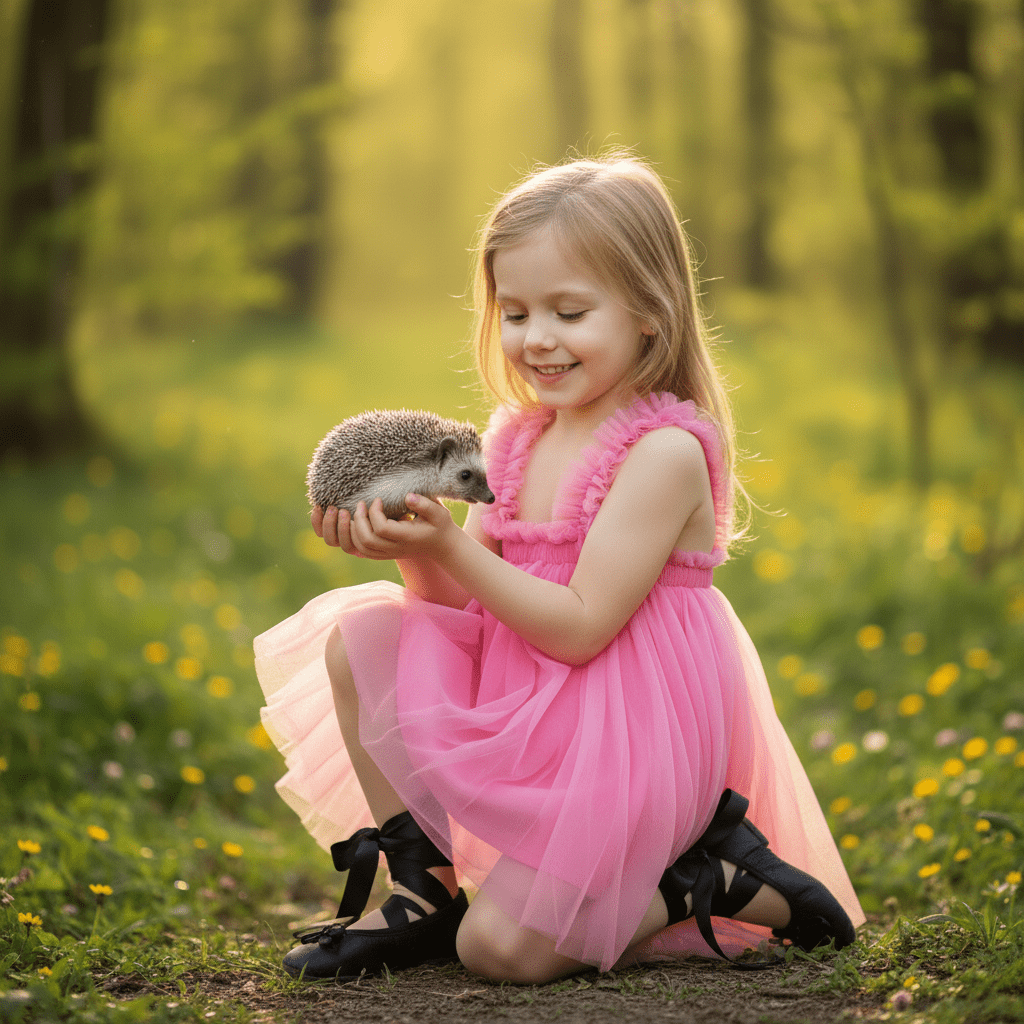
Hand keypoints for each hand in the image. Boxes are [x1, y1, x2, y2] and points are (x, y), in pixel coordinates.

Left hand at [312, 496, 454, 560]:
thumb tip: (407, 496)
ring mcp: (388, 553)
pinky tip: (356, 524)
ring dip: (352, 531)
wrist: (443, 546)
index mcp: (406, 537)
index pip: (381, 529)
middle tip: (360, 504)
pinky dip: (354, 539)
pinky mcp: (384, 555)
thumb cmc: (440, 525)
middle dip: (358, 520)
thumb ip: (425, 504)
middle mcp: (395, 548)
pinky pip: (362, 552)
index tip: (377, 498)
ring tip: (354, 513)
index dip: (374, 513)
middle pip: (367, 540)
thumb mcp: (439, 513)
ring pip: (361, 548)